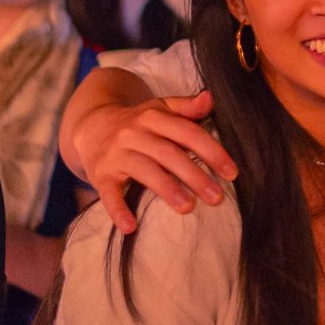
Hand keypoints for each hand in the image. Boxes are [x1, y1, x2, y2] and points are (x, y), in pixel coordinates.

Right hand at [79, 93, 234, 233]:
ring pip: (144, 170)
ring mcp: (116, 154)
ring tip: (188, 207)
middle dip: (195, 175)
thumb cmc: (138, 123)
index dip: (212, 151)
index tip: (232, 173)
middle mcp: (134, 133)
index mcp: (153, 116)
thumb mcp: (160, 109)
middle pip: (169, 154)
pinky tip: (131, 227)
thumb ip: (186, 107)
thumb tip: (210, 98)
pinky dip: (118, 210)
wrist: (92, 126)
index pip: (187, 133)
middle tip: (217, 197)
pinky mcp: (100, 175)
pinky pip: (109, 194)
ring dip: (167, 189)